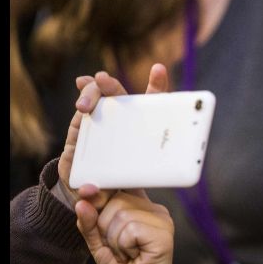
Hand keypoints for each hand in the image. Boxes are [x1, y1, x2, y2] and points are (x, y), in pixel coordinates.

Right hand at [56, 64, 169, 209]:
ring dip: (90, 94)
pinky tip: (80, 106)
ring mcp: (101, 120)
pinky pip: (81, 113)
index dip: (156, 84)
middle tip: (102, 78)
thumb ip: (158, 172)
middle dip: (110, 84)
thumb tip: (182, 171)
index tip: (158, 69)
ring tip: (83, 104)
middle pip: (118, 94)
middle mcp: (121, 118)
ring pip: (97, 98)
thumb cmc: (126, 182)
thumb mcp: (144, 176)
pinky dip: (82, 105)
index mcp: (142, 124)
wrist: (99, 193)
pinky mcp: (82, 129)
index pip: (151, 101)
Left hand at [75, 190, 177, 263]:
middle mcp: (155, 210)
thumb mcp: (98, 242)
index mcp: (142, 207)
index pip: (120, 186)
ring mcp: (162, 220)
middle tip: (117, 246)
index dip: (103, 190)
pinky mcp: (163, 234)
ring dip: (114, 240)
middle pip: (117, 201)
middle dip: (105, 226)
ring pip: (122, 215)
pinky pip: (130, 230)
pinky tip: (134, 255)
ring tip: (126, 253)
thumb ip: (89, 221)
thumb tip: (82, 202)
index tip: (86, 192)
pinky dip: (124, 246)